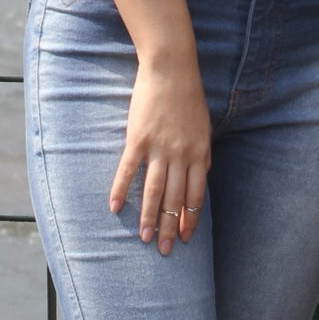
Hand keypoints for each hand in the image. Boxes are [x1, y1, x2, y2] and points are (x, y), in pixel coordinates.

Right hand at [107, 60, 211, 253]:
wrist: (172, 69)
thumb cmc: (188, 98)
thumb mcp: (203, 129)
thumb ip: (201, 155)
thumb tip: (200, 178)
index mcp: (199, 154)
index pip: (195, 196)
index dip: (190, 219)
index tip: (185, 238)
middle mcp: (181, 155)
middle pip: (175, 199)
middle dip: (171, 227)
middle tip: (164, 250)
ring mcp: (159, 148)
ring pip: (154, 191)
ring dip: (149, 217)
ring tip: (145, 238)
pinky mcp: (138, 138)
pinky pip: (128, 170)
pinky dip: (121, 190)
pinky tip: (115, 207)